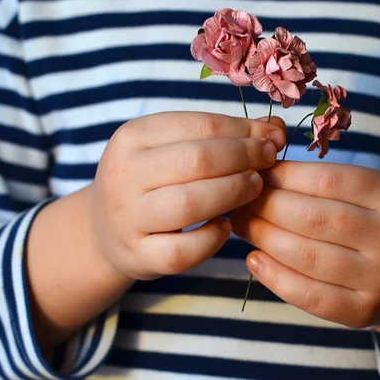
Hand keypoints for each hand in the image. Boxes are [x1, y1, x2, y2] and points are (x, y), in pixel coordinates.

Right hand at [90, 111, 286, 280]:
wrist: (104, 228)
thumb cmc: (151, 180)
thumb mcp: (173, 148)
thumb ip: (222, 135)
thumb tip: (275, 129)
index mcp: (133, 136)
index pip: (201, 125)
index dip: (244, 131)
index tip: (272, 139)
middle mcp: (124, 174)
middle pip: (198, 160)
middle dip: (244, 158)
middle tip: (268, 162)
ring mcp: (128, 218)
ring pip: (190, 204)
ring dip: (233, 193)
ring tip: (254, 189)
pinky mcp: (138, 255)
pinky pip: (182, 251)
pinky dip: (212, 240)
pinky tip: (226, 228)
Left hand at [230, 161, 379, 327]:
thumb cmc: (366, 222)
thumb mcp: (357, 194)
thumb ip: (316, 182)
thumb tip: (258, 173)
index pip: (326, 180)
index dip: (283, 175)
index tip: (255, 173)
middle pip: (313, 218)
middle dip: (266, 207)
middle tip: (238, 201)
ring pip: (306, 255)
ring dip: (263, 237)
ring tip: (239, 224)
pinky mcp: (362, 312)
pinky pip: (308, 294)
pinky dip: (274, 276)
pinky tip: (253, 259)